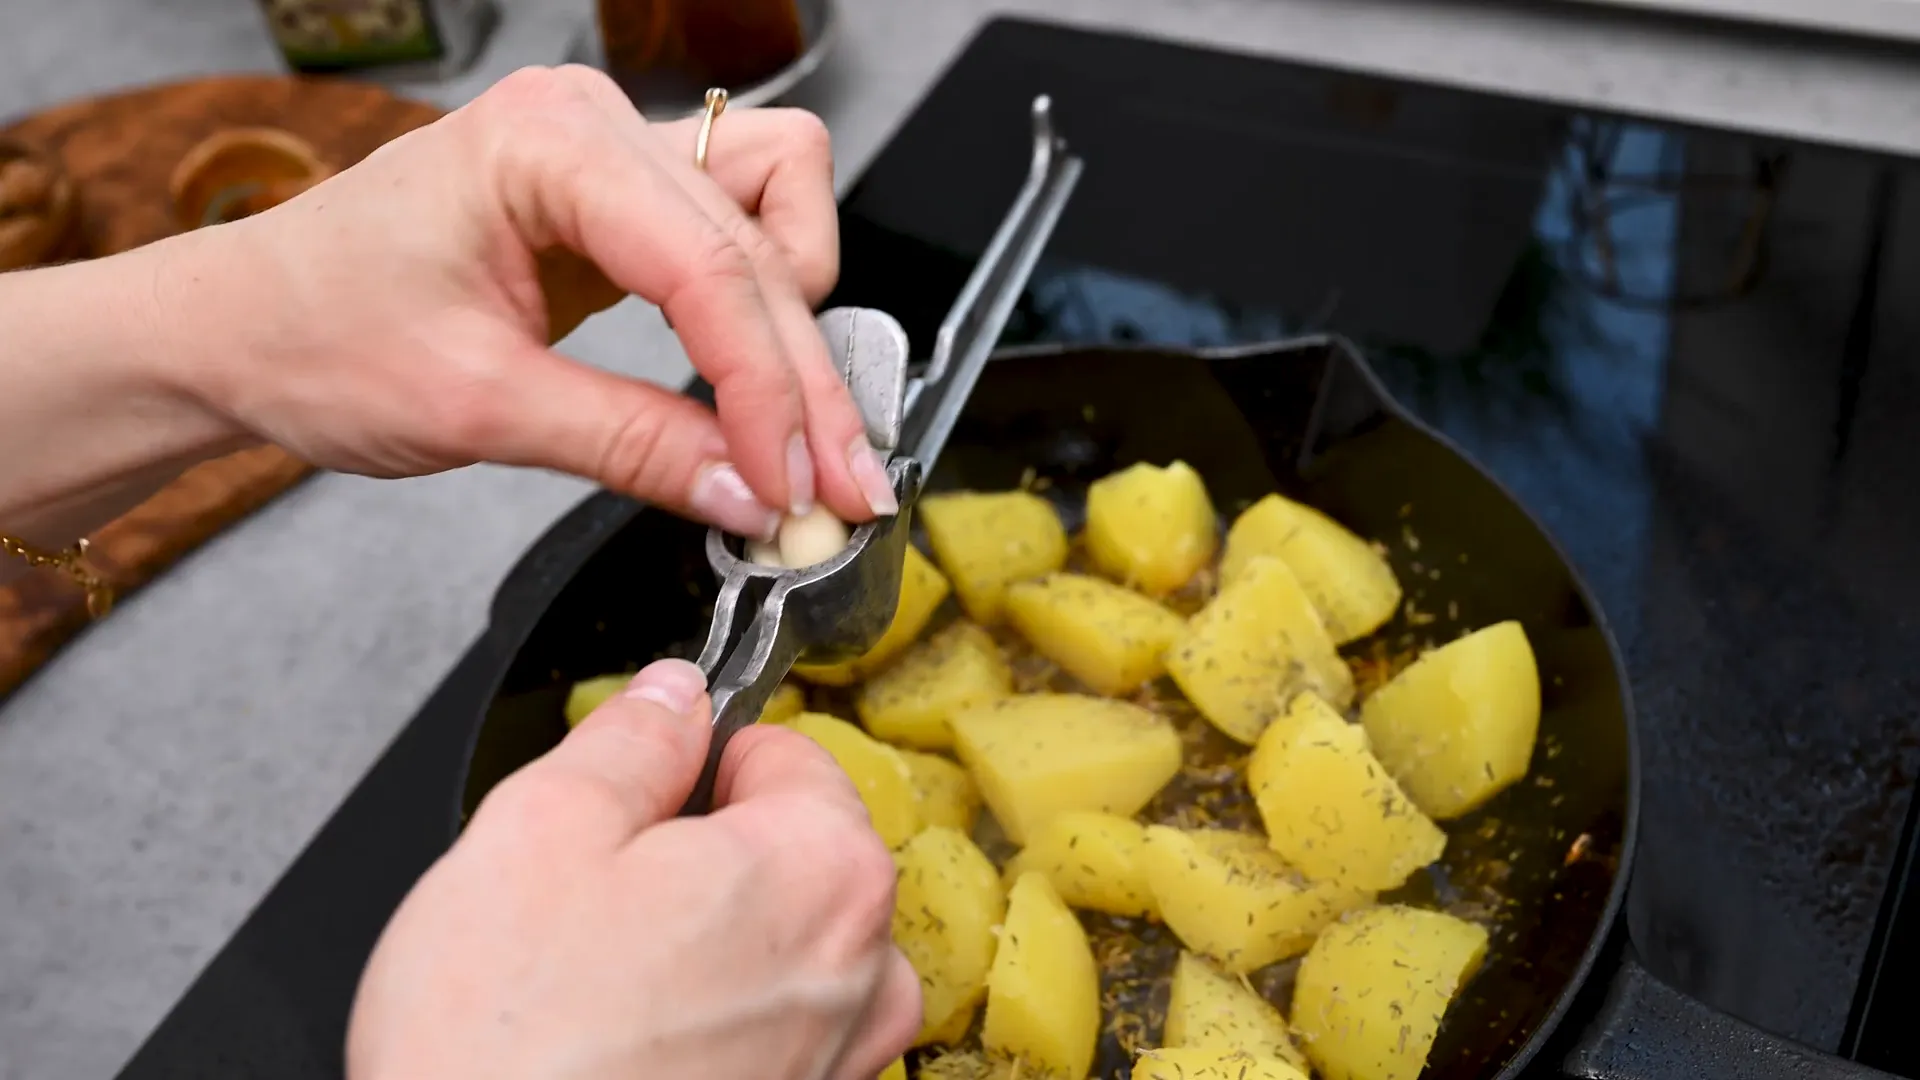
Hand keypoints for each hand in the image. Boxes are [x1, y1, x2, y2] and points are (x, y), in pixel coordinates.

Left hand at [145, 64, 895, 537]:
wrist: (244, 327)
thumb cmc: (317, 336)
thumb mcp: (477, 407)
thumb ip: (630, 445)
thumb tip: (751, 495)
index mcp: (547, 143)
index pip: (709, 265)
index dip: (768, 387)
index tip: (798, 487)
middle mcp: (593, 123)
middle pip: (760, 249)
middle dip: (800, 380)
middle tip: (829, 491)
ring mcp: (613, 151)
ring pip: (776, 216)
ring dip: (798, 328)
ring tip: (797, 438)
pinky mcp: (621, 198)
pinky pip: (740, 231)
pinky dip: (763, 309)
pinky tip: (750, 384)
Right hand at [347, 659, 919, 1079]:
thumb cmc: (509, 1047)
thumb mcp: (540, 829)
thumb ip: (629, 740)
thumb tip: (674, 694)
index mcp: (822, 866)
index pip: (786, 753)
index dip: (697, 764)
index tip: (640, 799)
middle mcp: (862, 967)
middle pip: (792, 854)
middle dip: (703, 859)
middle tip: (597, 905)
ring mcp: (839, 1060)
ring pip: (785, 951)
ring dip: (712, 950)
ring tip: (606, 988)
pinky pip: (774, 1038)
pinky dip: (717, 1032)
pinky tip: (632, 1051)